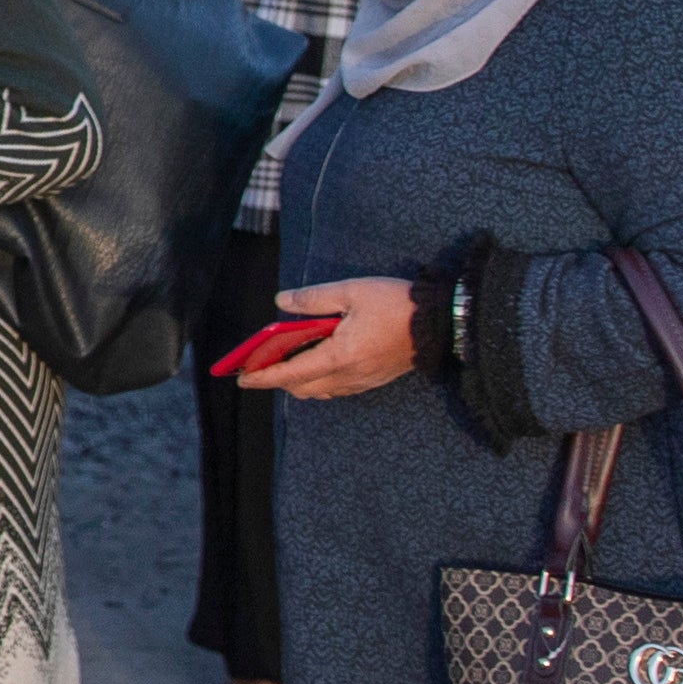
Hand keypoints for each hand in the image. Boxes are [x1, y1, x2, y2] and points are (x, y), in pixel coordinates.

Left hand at [241, 277, 419, 399]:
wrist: (441, 322)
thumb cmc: (396, 304)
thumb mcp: (351, 291)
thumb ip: (313, 299)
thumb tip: (282, 302)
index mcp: (339, 356)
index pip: (290, 374)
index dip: (262, 376)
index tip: (241, 377)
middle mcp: (349, 375)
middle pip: (301, 388)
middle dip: (277, 379)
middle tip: (260, 363)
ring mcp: (363, 381)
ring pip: (320, 392)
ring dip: (299, 381)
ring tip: (286, 359)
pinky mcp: (374, 380)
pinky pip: (338, 389)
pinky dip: (320, 381)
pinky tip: (318, 361)